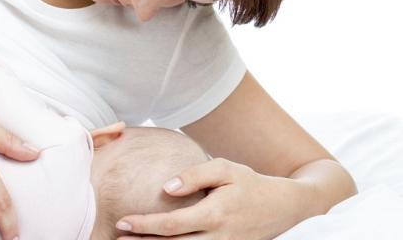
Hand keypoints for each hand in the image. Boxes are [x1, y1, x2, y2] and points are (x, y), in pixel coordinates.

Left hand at [115, 158, 310, 239]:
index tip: (122, 221)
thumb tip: (166, 188)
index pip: (172, 225)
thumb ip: (194, 176)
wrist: (285, 207)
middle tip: (118, 237)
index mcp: (215, 214)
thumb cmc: (250, 183)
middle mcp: (218, 238)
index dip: (145, 225)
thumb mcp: (225, 169)